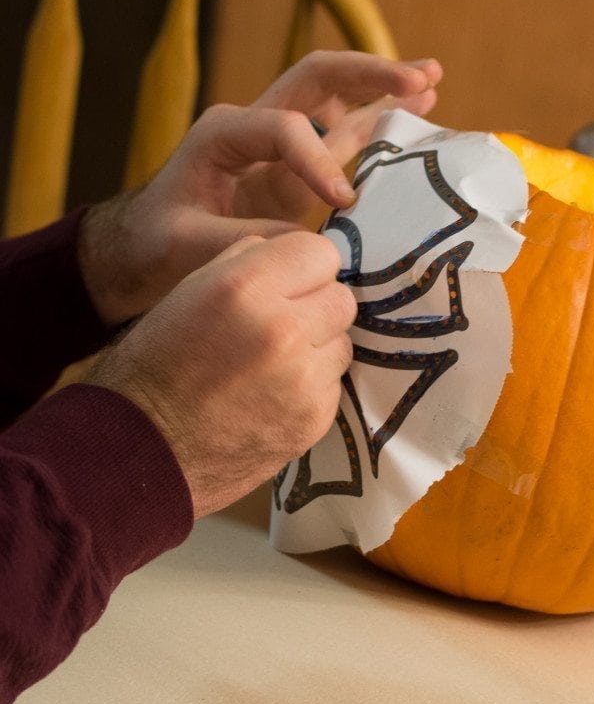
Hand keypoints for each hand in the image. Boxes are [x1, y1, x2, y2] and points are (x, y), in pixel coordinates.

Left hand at [78, 50, 441, 326]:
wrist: (142, 250)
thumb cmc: (155, 243)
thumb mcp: (188, 245)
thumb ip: (245, 240)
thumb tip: (310, 244)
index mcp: (223, 133)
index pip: (287, 128)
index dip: (319, 160)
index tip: (344, 203)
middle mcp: (253, 127)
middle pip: (318, 79)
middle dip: (369, 74)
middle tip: (420, 78)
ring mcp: (277, 148)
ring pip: (335, 102)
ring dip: (381, 89)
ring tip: (431, 81)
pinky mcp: (293, 173)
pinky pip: (340, 140)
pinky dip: (376, 128)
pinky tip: (414, 119)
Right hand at [87, 231, 355, 516]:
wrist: (142, 450)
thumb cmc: (156, 363)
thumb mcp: (188, 292)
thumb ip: (244, 262)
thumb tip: (287, 252)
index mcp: (246, 288)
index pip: (320, 252)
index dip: (302, 267)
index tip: (285, 284)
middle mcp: (283, 330)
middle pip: (341, 299)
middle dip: (315, 308)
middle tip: (281, 325)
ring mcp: (304, 380)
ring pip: (342, 344)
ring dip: (317, 348)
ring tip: (272, 365)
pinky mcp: (314, 420)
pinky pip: (332, 386)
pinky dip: (311, 388)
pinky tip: (272, 397)